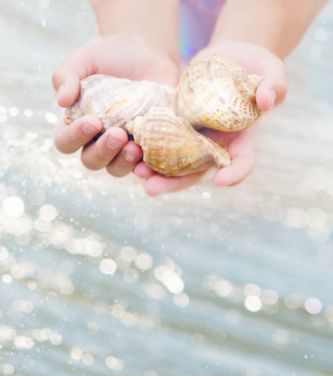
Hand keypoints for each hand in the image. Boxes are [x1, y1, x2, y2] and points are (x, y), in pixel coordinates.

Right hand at [52, 33, 177, 176]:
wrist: (147, 54)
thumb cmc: (110, 57)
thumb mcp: (84, 59)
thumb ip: (66, 76)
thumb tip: (61, 102)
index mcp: (77, 124)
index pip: (66, 142)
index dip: (75, 137)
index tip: (92, 121)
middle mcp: (98, 140)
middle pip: (91, 161)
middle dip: (103, 151)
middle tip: (118, 133)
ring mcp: (123, 146)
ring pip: (116, 169)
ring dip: (123, 163)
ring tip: (134, 147)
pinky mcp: (147, 147)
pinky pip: (145, 167)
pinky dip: (146, 170)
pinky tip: (149, 165)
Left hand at [135, 41, 286, 195]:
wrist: (229, 58)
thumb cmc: (256, 66)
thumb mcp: (271, 71)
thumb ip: (274, 85)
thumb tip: (266, 101)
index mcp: (240, 139)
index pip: (241, 162)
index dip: (234, 174)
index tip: (221, 181)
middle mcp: (214, 144)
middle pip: (195, 172)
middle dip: (173, 183)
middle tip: (151, 190)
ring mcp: (192, 136)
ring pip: (172, 161)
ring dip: (152, 170)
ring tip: (133, 171)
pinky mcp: (175, 123)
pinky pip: (159, 139)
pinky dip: (144, 146)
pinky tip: (126, 147)